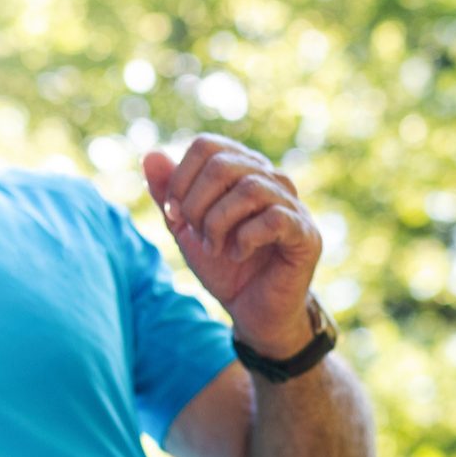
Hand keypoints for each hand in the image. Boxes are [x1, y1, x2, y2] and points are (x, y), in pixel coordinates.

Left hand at [143, 135, 322, 356]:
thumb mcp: (186, 229)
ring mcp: (292, 204)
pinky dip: (246, 238)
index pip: (206, 146)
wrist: (252, 310)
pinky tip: (238, 254)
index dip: (180, 179)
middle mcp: (271, 178)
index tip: (174, 215)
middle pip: (223, 165)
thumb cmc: (224, 266)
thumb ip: (168, 193)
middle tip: (197, 235)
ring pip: (249, 188)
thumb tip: (150, 154)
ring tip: (216, 248)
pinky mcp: (305, 233)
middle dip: (196, 205)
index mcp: (242, 169)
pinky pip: (274, 219)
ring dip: (219, 223)